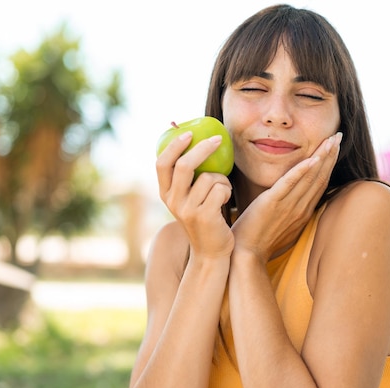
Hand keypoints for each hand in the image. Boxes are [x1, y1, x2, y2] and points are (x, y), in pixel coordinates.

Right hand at [156, 131, 233, 257]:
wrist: (211, 252)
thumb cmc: (206, 218)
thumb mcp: (190, 199)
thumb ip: (189, 178)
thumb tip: (197, 140)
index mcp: (166, 194)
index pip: (162, 163)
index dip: (174, 146)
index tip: (188, 133)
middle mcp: (173, 201)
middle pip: (184, 165)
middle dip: (203, 148)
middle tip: (218, 140)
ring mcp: (187, 210)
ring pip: (209, 177)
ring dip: (222, 180)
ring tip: (223, 192)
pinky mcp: (204, 216)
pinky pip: (220, 189)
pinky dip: (227, 191)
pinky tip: (225, 201)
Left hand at [232, 132, 341, 260]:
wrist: (246, 256)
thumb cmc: (258, 240)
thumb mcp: (280, 223)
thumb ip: (288, 209)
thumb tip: (290, 199)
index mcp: (302, 212)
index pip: (320, 184)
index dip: (328, 164)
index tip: (334, 147)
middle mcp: (300, 208)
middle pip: (320, 177)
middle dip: (330, 155)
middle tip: (339, 135)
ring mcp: (288, 207)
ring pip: (310, 178)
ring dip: (322, 157)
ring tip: (331, 139)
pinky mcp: (272, 204)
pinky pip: (289, 185)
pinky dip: (301, 171)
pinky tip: (312, 158)